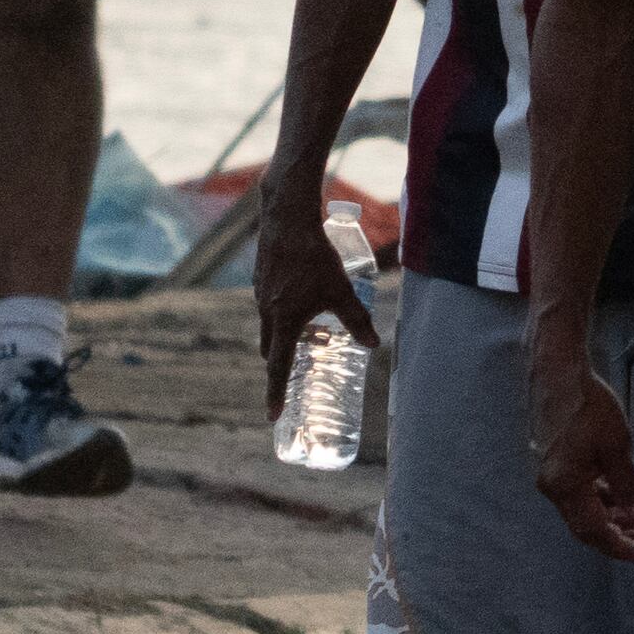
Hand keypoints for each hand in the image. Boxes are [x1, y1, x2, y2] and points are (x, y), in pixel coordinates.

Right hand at [250, 187, 377, 404]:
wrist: (287, 220)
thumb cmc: (315, 257)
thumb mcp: (342, 291)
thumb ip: (357, 320)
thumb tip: (373, 344)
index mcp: (284, 321)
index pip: (277, 367)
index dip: (276, 392)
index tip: (273, 414)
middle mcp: (266, 312)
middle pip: (271, 349)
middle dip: (282, 364)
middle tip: (299, 372)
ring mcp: (260, 295)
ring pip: (270, 326)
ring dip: (286, 335)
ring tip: (311, 331)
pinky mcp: (261, 280)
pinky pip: (270, 305)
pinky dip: (283, 312)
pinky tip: (302, 296)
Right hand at [529, 350, 633, 563]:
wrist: (557, 371)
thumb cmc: (588, 405)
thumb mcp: (617, 446)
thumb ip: (627, 485)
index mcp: (564, 486)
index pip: (592, 529)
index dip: (616, 545)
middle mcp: (551, 485)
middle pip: (583, 523)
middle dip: (613, 534)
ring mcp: (549, 473)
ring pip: (580, 506)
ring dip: (606, 514)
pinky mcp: (551, 460)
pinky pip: (576, 489)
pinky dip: (596, 496)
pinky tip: (616, 494)